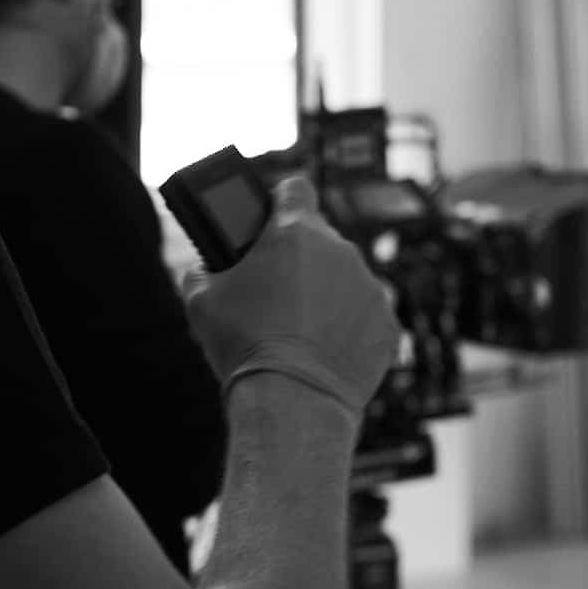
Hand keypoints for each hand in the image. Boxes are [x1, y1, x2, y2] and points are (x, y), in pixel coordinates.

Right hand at [179, 175, 399, 414]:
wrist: (292, 402)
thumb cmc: (244, 345)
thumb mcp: (200, 302)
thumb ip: (200, 271)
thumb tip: (201, 270)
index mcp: (294, 232)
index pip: (294, 187)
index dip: (280, 199)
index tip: (270, 217)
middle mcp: (339, 251)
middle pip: (318, 239)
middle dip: (299, 257)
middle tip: (274, 290)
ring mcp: (369, 286)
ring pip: (345, 277)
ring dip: (326, 293)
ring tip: (298, 329)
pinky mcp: (387, 323)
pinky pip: (366, 314)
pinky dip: (349, 327)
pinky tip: (324, 350)